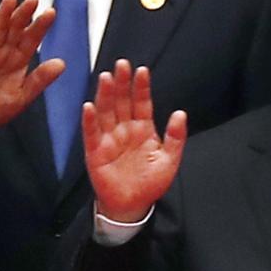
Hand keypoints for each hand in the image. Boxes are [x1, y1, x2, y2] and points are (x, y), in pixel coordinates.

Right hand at [0, 0, 60, 140]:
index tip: (51, 12)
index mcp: (19, 61)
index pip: (32, 39)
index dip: (40, 26)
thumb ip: (39, 80)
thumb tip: (62, 64)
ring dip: (3, 14)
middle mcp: (4, 53)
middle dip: (24, 14)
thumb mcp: (21, 97)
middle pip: (15, 29)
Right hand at [79, 62, 187, 225]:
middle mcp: (124, 129)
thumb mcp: (169, 160)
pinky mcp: (95, 152)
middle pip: (122, 102)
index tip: (142, 70)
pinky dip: (90, 121)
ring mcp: (109, 139)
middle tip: (121, 64)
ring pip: (106, 112)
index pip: (141, 103)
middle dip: (121, 83)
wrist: (132, 206)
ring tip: (106, 77)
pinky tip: (89, 106)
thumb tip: (181, 113)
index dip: (141, 87)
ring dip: (105, 95)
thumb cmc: (150, 183)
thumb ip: (175, 137)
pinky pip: (91, 133)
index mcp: (143, 129)